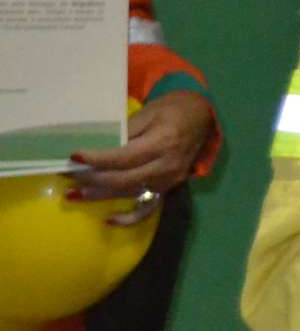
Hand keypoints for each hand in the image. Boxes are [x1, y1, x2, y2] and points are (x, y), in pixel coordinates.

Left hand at [71, 90, 214, 223]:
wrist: (201, 116)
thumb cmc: (171, 110)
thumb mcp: (148, 112)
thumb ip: (125, 132)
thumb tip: (97, 149)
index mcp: (163, 142)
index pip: (125, 157)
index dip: (98, 159)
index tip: (74, 157)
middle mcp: (167, 165)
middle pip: (124, 178)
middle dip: (92, 178)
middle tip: (67, 175)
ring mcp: (169, 180)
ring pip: (130, 193)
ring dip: (100, 195)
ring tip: (73, 194)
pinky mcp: (169, 188)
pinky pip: (148, 208)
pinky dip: (129, 218)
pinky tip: (108, 220)